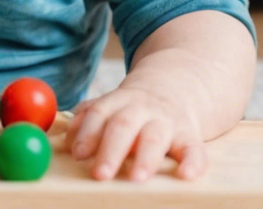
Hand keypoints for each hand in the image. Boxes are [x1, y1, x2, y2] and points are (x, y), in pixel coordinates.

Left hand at [66, 81, 204, 181]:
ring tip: (136, 178)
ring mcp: (167, 122)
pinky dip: (193, 161)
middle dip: (111, 150)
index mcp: (118, 101)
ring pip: (155, 137)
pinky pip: (194, 148)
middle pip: (124, 125)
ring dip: (146, 158)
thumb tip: (67, 134)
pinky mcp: (190, 135)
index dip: (88, 133)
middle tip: (100, 174)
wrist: (178, 85)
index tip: (78, 154)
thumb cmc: (135, 106)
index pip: (100, 113)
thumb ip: (90, 117)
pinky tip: (187, 175)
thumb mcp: (113, 103)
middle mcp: (142, 110)